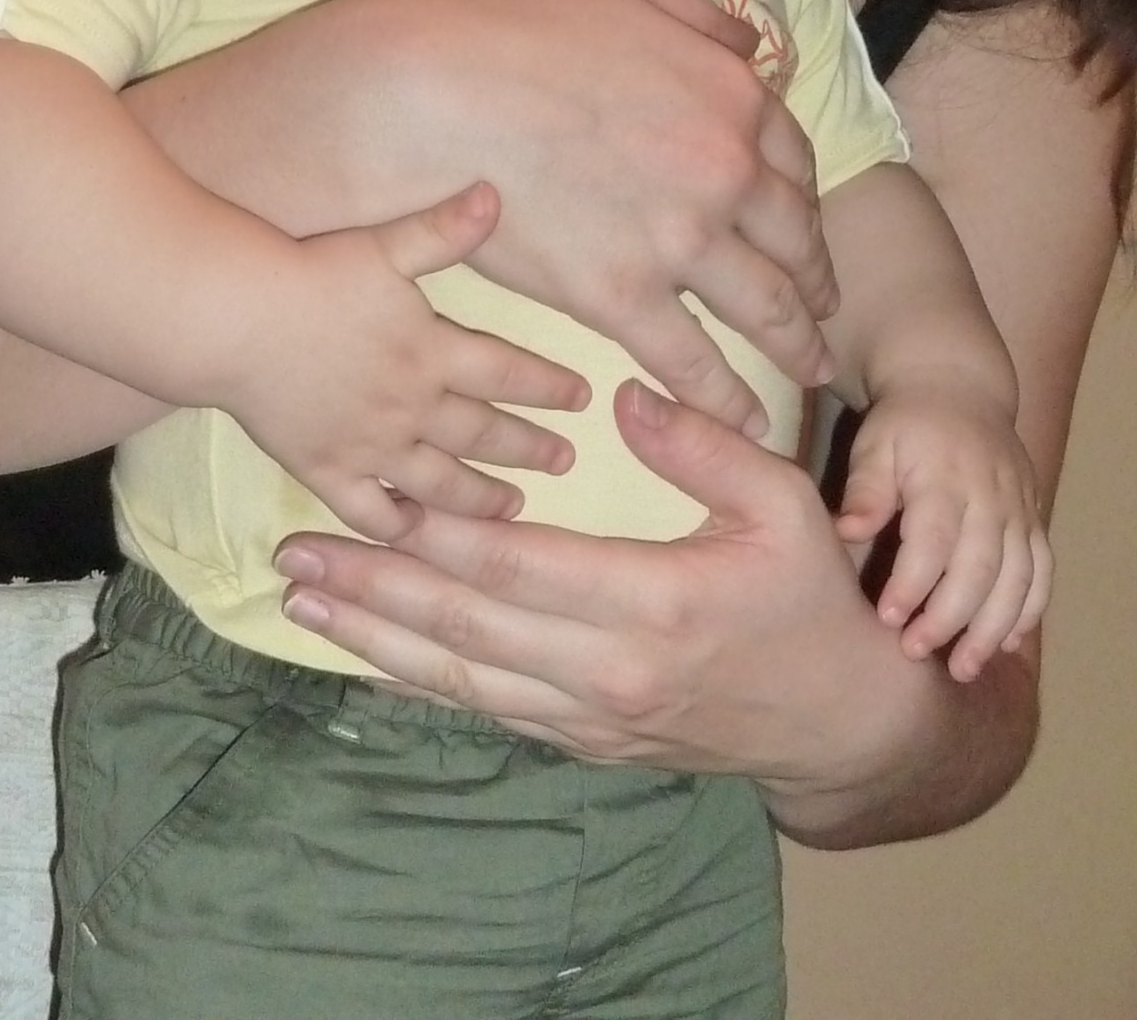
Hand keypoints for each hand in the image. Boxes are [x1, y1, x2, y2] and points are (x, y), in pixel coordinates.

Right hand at [213, 184, 589, 542]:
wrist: (237, 322)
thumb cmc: (310, 276)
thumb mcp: (384, 245)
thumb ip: (442, 229)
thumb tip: (494, 194)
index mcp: (432, 350)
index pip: (507, 374)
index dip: (549, 386)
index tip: (583, 399)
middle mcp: (411, 406)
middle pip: (483, 433)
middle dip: (529, 447)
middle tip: (565, 461)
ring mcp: (370, 446)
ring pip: (440, 482)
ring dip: (481, 496)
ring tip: (513, 507)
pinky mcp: (325, 470)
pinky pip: (371, 512)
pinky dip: (399, 529)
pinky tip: (420, 536)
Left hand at [274, 381, 905, 783]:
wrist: (840, 722)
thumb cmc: (813, 598)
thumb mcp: (784, 504)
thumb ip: (705, 447)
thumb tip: (626, 397)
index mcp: (657, 603)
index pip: (522, 566)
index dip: (440, 535)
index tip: (372, 498)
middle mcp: (610, 671)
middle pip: (469, 627)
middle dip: (375, 589)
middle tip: (295, 559)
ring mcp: (593, 716)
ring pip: (463, 679)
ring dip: (377, 642)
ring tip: (304, 607)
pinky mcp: (587, 739)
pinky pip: (489, 709)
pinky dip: (422, 683)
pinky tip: (372, 660)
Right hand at [363, 0, 839, 431]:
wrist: (436, 94)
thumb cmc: (514, 30)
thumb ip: (697, 19)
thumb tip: (746, 47)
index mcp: (731, 98)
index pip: (793, 163)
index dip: (802, 202)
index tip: (803, 228)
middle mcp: (726, 172)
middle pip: (793, 240)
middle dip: (815, 281)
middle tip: (823, 311)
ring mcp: (680, 241)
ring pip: (762, 307)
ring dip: (794, 344)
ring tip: (809, 370)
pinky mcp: (622, 297)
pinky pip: (692, 360)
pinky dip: (725, 396)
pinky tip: (744, 418)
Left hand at [835, 387, 1051, 682]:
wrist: (959, 389)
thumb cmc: (904, 426)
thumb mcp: (875, 444)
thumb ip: (866, 489)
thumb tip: (848, 531)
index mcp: (945, 478)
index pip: (934, 541)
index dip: (914, 584)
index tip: (888, 618)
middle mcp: (991, 497)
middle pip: (980, 568)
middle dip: (951, 618)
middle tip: (916, 652)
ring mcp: (1019, 509)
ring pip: (1019, 578)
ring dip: (993, 628)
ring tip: (964, 668)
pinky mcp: (1034, 519)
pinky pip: (1043, 571)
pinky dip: (1029, 611)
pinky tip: (1004, 643)